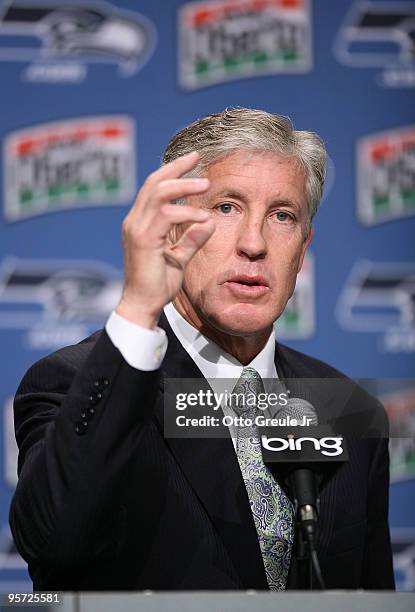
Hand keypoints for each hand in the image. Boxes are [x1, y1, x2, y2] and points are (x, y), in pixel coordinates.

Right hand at [116, 151, 213, 328]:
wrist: (143, 305)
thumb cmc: (157, 283)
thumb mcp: (178, 257)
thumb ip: (191, 239)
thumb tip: (208, 222)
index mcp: (140, 223)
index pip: (154, 188)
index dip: (171, 172)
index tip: (191, 161)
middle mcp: (135, 222)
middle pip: (154, 183)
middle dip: (176, 168)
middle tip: (197, 158)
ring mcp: (137, 229)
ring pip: (159, 194)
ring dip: (183, 185)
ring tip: (205, 184)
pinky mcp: (144, 240)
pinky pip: (166, 215)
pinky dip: (186, 213)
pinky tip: (202, 216)